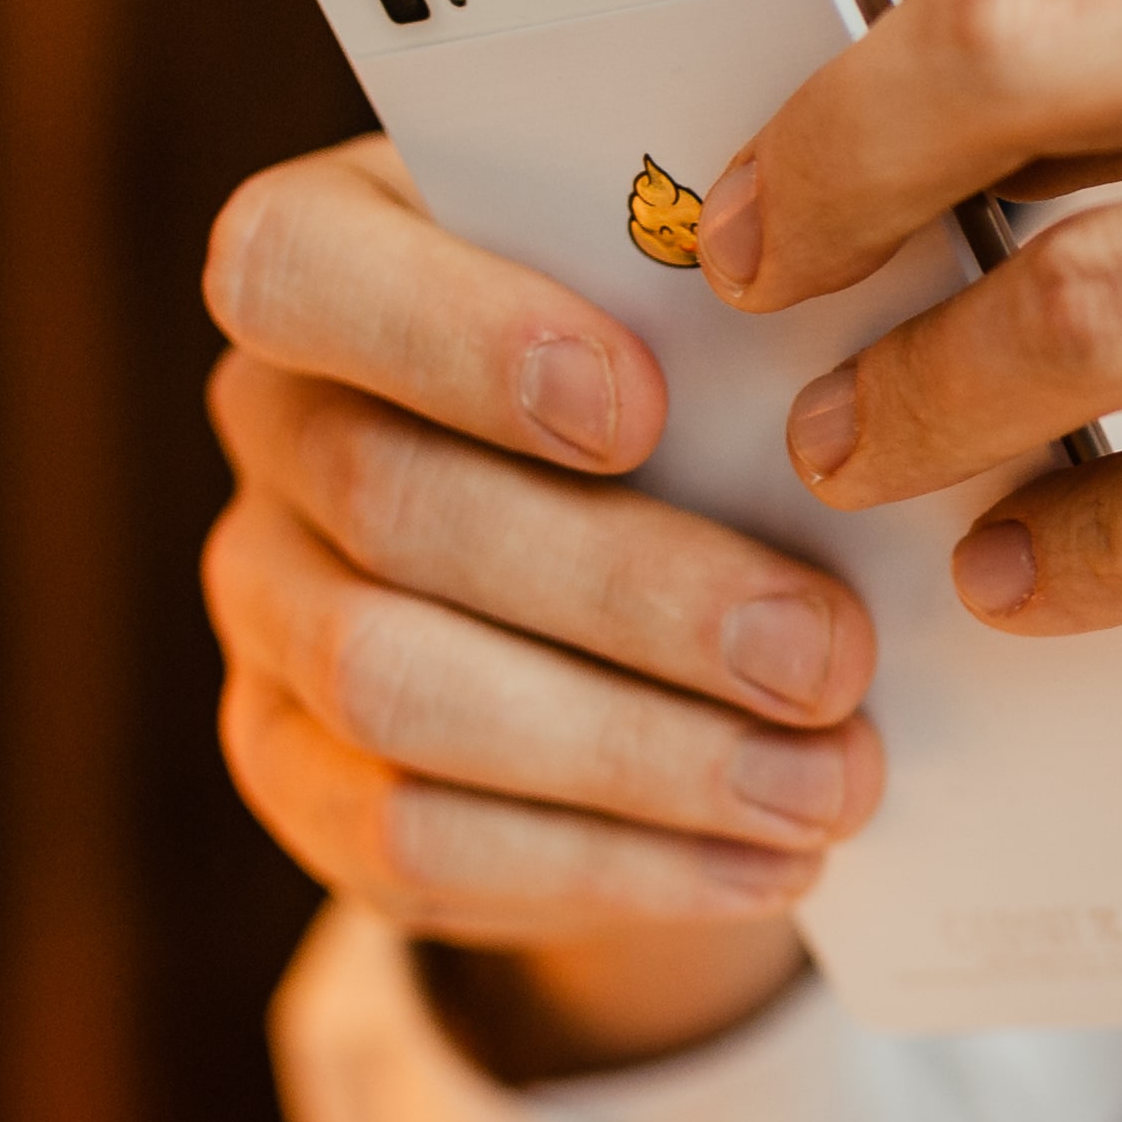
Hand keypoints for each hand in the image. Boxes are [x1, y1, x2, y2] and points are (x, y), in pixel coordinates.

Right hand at [197, 137, 880, 1078]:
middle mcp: (273, 426)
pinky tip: (761, 862)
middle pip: (394, 506)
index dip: (457, 339)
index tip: (642, 413)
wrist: (652, 589)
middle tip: (829, 660)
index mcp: (340, 257)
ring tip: (829, 785)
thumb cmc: (697, 398)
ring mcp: (266, 607)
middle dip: (634, 595)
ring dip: (639, 754)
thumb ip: (725, 323)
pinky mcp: (296, 772)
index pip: (299, 265)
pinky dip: (608, 864)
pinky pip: (413, 844)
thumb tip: (856, 393)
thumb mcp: (708, 324)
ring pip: (397, 691)